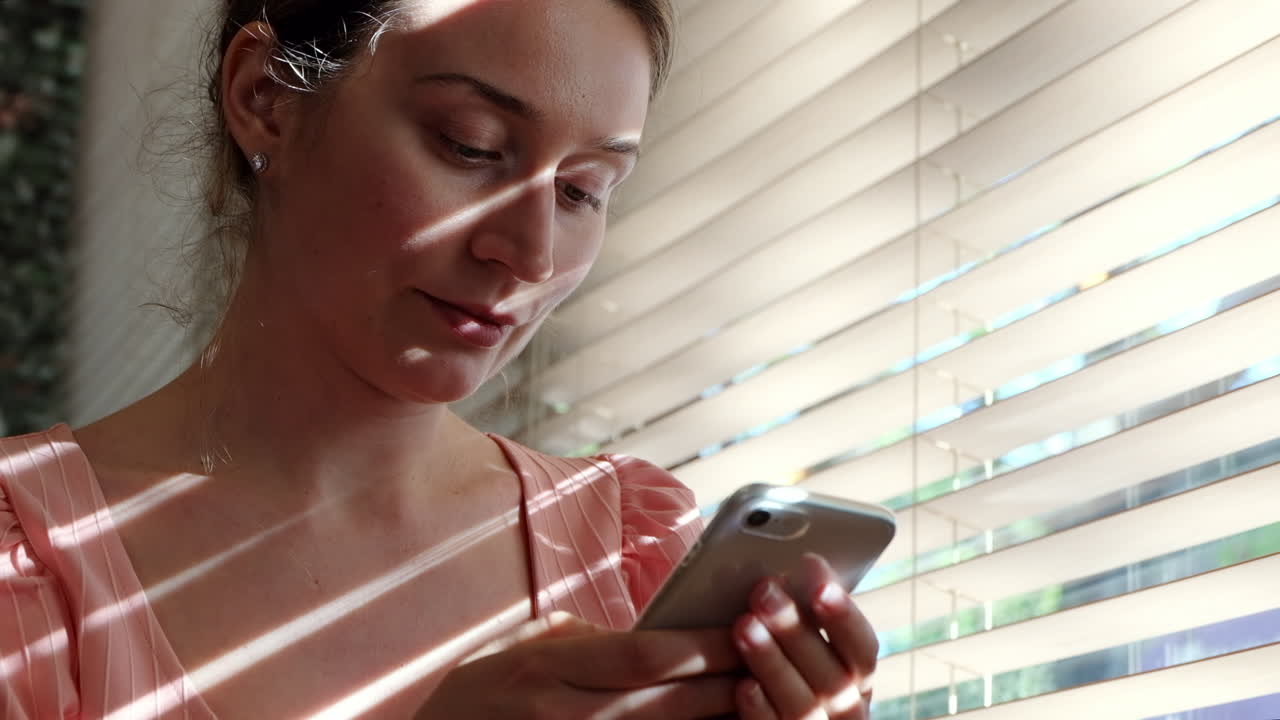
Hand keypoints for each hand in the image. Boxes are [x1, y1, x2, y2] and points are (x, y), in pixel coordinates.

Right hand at [414, 611, 741, 718]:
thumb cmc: (477, 695)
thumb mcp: (523, 648)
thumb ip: (587, 641)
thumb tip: (657, 636)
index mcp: (547, 666)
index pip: (643, 654)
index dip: (703, 645)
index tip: (747, 628)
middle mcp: (560, 713)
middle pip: (663, 702)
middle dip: (726, 685)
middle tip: (778, 666)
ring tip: (760, 707)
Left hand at [732, 553, 877, 718]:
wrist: (746, 714)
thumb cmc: (773, 666)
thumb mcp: (795, 643)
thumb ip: (801, 617)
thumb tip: (795, 566)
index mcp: (855, 679)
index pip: (863, 648)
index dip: (843, 615)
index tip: (818, 578)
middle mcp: (846, 712)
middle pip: (834, 677)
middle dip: (798, 630)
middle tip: (765, 590)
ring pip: (806, 706)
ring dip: (775, 663)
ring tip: (744, 625)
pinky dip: (762, 710)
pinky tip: (742, 684)